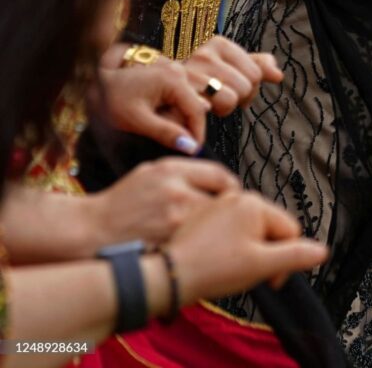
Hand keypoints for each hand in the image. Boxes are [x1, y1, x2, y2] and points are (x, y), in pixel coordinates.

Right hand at [90, 158, 238, 249]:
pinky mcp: (170, 245)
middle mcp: (176, 191)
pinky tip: (199, 248)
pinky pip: (199, 243)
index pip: (220, 174)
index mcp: (172, 170)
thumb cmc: (121, 202)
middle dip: (228, 209)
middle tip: (230, 217)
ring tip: (216, 233)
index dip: (231, 186)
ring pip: (214, 224)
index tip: (233, 194)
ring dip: (219, 228)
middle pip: (223, 200)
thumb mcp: (149, 173)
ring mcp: (174, 220)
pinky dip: (203, 245)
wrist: (90, 232)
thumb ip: (182, 171)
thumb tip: (216, 177)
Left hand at [97, 62, 207, 153]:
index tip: (192, 153)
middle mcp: (178, 72)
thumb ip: (166, 132)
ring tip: (149, 124)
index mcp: (174, 79)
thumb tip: (191, 147)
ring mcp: (174, 73)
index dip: (197, 134)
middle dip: (182, 126)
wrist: (95, 81)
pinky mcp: (169, 77)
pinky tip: (152, 114)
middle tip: (158, 135)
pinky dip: (169, 112)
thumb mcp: (137, 120)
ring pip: (186, 104)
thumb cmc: (112, 100)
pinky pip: (178, 99)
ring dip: (175, 119)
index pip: (198, 111)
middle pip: (193, 107)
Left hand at [168, 192, 327, 302]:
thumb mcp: (261, 265)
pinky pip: (228, 229)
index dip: (285, 259)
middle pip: (268, 228)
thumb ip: (295, 256)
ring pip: (248, 229)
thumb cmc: (214, 268)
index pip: (289, 230)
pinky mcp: (202, 215)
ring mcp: (218, 204)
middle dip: (265, 253)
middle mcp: (237, 196)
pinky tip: (216, 260)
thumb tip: (322, 251)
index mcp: (255, 204)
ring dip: (247, 250)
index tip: (270, 282)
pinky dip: (228, 245)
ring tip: (229, 269)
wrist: (168, 275)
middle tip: (247, 276)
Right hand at [182, 36, 282, 115]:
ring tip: (209, 101)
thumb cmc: (202, 77)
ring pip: (230, 101)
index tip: (232, 85)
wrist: (161, 89)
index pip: (256, 74)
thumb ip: (256, 65)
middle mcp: (203, 55)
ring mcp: (188, 75)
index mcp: (218, 43)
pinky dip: (207, 115)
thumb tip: (279, 75)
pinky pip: (208, 112)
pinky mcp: (177, 97)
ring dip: (222, 108)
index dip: (249, 86)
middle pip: (245, 87)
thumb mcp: (230, 66)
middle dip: (237, 97)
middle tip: (219, 95)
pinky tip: (199, 109)